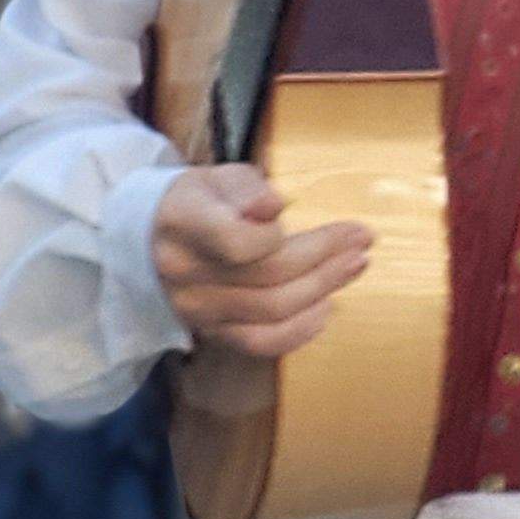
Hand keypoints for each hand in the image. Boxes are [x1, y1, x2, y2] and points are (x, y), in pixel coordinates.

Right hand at [152, 164, 371, 359]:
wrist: (157, 237)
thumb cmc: (203, 201)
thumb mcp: (220, 177)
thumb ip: (247, 188)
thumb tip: (271, 206)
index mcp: (182, 223)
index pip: (237, 242)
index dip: (277, 234)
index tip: (298, 214)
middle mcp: (184, 272)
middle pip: (269, 276)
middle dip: (326, 256)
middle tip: (362, 239)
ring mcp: (196, 308)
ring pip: (272, 310)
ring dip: (325, 287)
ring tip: (356, 264)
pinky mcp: (212, 331)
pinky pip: (261, 342)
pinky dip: (301, 329)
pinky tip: (327, 306)